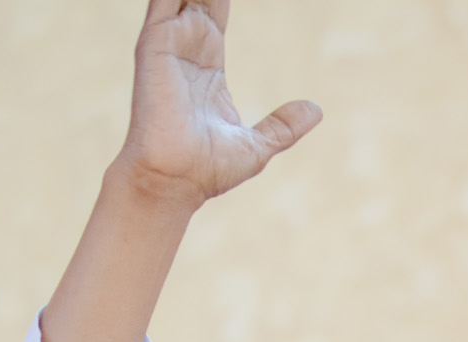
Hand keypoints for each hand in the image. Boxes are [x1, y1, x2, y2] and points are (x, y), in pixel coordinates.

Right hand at [41, 1, 319, 341]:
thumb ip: (277, 129)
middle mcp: (178, 52)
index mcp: (199, 68)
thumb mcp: (253, 148)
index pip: (213, 14)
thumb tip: (315, 113)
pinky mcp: (153, 52)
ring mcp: (162, 49)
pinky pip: (164, 4)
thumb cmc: (201, 181)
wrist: (161, 197)